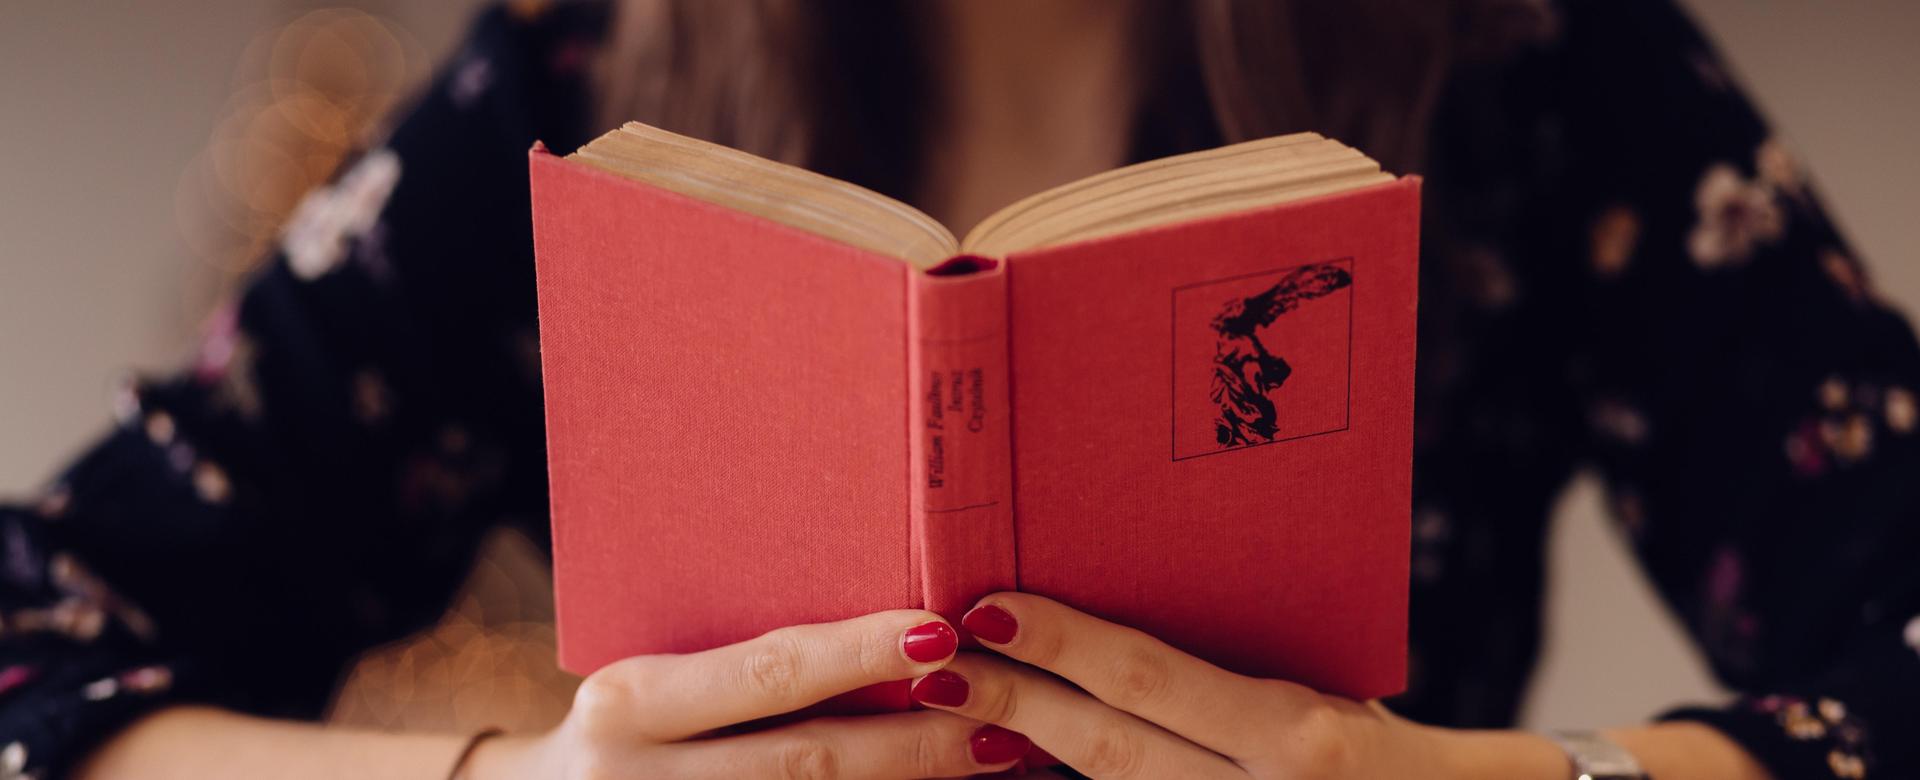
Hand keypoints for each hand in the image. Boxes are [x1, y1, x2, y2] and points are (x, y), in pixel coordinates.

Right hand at [469, 610, 1031, 778]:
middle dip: (916, 741)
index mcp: (633, 702)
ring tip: (1000, 759)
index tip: (944, 628)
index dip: (860, 653)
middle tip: (1004, 713)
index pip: (769, 673)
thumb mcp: (649, 679)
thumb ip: (740, 657)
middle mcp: (643, 775)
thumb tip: (885, 606)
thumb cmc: (622, 725)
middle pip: (808, 762)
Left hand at [906, 593, 1457, 779]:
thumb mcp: (1349, 700)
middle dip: (1011, 703)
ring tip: (948, 717)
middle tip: (933, 663)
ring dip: (1019, 762)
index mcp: (1301, 738)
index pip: (1152, 681)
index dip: (1060, 645)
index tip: (989, 606)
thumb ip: (1251, 671)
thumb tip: (1132, 607)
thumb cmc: (1402, 764)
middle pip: (1105, 749)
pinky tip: (1011, 771)